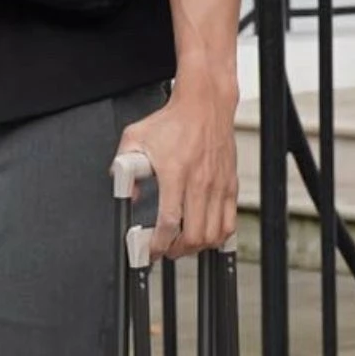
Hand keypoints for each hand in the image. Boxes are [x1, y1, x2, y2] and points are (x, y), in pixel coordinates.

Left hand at [117, 82, 238, 260]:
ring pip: (214, 234)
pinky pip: (230, 222)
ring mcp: (218, 185)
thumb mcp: (135, 139)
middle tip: (166, 249)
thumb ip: (124, 167)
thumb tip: (126, 193)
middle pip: (194, 235)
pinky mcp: (230, 185)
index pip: (169, 221)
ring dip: (198, 247)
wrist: (205, 104)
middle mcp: (200, 182)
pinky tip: (206, 234)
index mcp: (176, 173)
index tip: (151, 250)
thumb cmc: (173, 121)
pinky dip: (219, 236)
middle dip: (177, 251)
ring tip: (184, 244)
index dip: (159, 243)